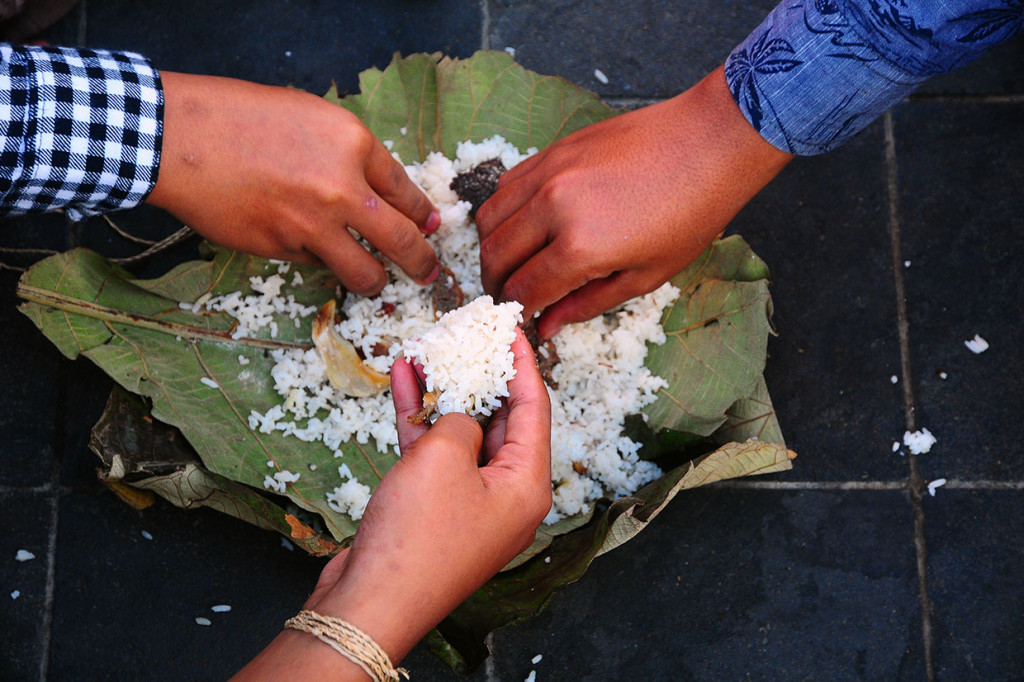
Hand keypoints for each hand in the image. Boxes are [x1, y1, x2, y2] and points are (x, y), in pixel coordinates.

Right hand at [147, 71, 440, 296]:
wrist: (181, 138)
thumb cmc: (241, 117)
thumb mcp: (311, 117)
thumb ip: (350, 153)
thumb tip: (380, 193)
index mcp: (354, 144)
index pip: (407, 192)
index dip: (424, 215)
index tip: (431, 227)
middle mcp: (343, 188)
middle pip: (404, 240)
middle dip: (422, 263)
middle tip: (428, 272)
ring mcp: (314, 224)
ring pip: (367, 272)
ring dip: (377, 281)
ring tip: (378, 281)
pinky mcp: (284, 249)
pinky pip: (318, 265)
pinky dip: (321, 262)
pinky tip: (311, 249)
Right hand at [234, 328, 550, 679]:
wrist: (371, 602)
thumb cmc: (418, 535)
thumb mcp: (445, 456)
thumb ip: (461, 420)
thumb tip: (461, 417)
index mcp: (528, 485)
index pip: (535, 409)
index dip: (523, 363)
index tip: (512, 329)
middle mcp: (506, 494)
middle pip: (500, 420)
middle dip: (479, 374)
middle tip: (465, 336)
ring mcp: (469, 503)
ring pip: (461, 433)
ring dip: (442, 392)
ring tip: (426, 349)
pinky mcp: (434, 510)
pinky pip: (433, 454)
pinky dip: (419, 419)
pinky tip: (402, 380)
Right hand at [476, 66, 792, 337]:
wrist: (710, 143)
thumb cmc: (691, 213)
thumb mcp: (646, 275)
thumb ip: (588, 303)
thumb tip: (549, 326)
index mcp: (579, 248)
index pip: (524, 290)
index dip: (519, 312)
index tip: (523, 320)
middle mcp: (552, 208)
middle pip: (494, 256)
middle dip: (495, 285)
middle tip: (509, 298)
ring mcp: (548, 173)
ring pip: (489, 218)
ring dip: (492, 248)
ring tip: (510, 264)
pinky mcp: (552, 151)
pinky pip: (505, 185)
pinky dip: (503, 210)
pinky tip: (523, 224)